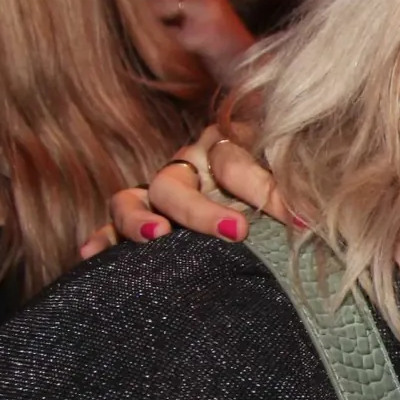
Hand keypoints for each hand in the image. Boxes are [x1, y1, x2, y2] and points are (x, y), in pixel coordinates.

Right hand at [81, 125, 293, 256]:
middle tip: (237, 233)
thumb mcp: (291, 160)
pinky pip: (112, 226)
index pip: (236, 163)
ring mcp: (158, 191)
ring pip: (132, 200)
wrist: (262, 169)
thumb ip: (294, 176)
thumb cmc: (283, 166)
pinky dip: (102, 238)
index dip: (268, 190)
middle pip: (177, 185)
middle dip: (203, 211)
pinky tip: (90, 254)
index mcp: (224, 145)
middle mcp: (185, 167)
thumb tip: (309, 206)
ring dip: (139, 220)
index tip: (301, 221)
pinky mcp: (142, 216)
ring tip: (157, 237)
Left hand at [121, 0, 254, 82]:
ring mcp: (207, 9)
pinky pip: (167, 35)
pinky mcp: (205, 35)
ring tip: (126, 22)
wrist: (247, 67)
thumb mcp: (189, 3)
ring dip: (140, 14)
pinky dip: (155, 41)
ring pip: (160, 2)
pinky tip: (153, 49)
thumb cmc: (210, 37)